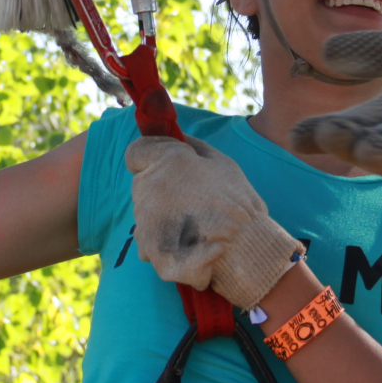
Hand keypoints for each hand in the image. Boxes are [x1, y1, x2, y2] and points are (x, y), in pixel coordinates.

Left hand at [125, 136, 303, 310]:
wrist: (244, 246)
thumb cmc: (238, 202)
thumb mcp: (222, 163)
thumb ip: (194, 146)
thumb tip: (179, 136)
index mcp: (168, 161)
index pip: (136, 153)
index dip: (147, 158)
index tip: (160, 166)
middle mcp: (151, 185)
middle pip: (141, 184)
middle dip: (158, 190)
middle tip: (188, 203)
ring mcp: (146, 217)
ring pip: (143, 212)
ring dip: (159, 216)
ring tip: (191, 226)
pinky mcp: (147, 245)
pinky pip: (145, 239)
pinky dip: (159, 242)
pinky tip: (183, 244)